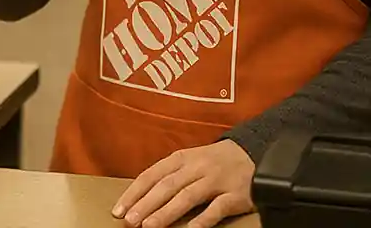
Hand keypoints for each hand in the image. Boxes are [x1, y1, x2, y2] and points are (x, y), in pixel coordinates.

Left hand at [112, 140, 255, 227]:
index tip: (119, 208)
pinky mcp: (235, 195)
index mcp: (180, 158)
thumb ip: (170, 175)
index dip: (134, 192)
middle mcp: (195, 167)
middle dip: (145, 204)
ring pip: (186, 196)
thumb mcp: (190, 160)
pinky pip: (217, 208)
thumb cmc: (215, 160)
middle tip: (129, 221)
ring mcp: (215, 180)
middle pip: (165, 186)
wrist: (254, 153)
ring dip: (166, 212)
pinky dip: (203, 219)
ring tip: (149, 226)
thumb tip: (142, 195)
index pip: (151, 175)